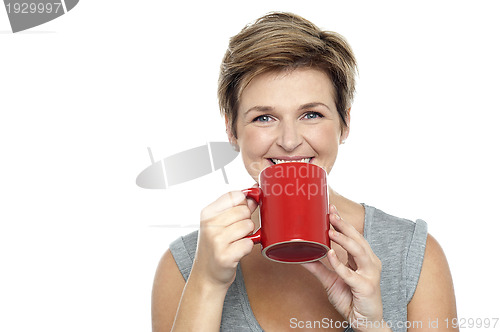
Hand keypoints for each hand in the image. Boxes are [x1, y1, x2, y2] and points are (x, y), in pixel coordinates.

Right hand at [191, 190, 257, 289]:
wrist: (207, 275)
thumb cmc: (216, 247)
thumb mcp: (220, 224)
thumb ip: (237, 207)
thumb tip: (254, 193)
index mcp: (207, 213)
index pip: (234, 195)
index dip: (243, 203)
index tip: (241, 211)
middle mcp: (210, 225)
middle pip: (244, 210)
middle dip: (246, 220)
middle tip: (236, 232)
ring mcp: (216, 241)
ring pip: (248, 225)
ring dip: (247, 235)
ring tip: (236, 241)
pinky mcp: (225, 256)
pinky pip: (249, 243)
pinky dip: (248, 247)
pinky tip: (238, 251)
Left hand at [302, 205, 384, 330]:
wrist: (364, 321)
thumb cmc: (352, 299)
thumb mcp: (331, 280)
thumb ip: (317, 267)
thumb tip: (300, 254)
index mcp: (363, 258)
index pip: (353, 236)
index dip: (343, 222)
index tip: (331, 209)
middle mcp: (369, 263)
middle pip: (357, 239)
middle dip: (344, 225)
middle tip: (331, 214)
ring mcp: (370, 274)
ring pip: (358, 251)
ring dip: (343, 239)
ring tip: (330, 231)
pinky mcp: (366, 287)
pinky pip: (350, 274)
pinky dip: (339, 264)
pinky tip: (330, 254)